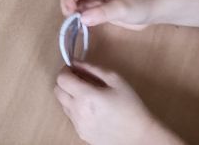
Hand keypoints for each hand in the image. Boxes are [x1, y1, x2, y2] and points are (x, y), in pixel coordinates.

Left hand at [55, 64, 177, 144]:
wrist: (140, 137)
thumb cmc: (131, 106)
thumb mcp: (116, 80)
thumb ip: (92, 68)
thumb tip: (75, 62)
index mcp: (86, 96)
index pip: (62, 78)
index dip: (66, 70)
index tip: (75, 69)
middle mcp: (78, 111)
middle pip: (57, 90)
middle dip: (65, 82)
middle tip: (80, 80)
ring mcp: (78, 124)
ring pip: (62, 104)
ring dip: (69, 95)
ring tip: (87, 95)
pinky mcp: (81, 133)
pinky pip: (71, 116)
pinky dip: (75, 109)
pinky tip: (91, 109)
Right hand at [61, 0, 153, 29]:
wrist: (153, 11)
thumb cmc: (139, 5)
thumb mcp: (121, 9)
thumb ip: (101, 13)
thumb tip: (81, 18)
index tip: (71, 14)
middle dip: (67, 5)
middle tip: (71, 21)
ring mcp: (96, 0)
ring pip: (76, 3)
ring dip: (72, 13)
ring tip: (76, 26)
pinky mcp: (99, 10)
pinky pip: (84, 12)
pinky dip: (79, 18)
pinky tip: (82, 27)